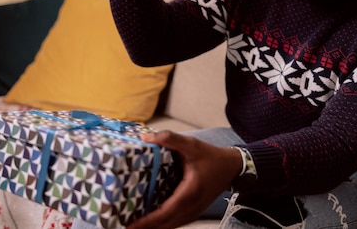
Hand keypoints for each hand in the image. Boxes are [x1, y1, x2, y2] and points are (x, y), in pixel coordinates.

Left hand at [127, 130, 242, 228]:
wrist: (232, 168)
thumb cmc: (212, 157)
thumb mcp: (192, 145)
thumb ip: (170, 139)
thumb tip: (146, 137)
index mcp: (190, 192)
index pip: (165, 212)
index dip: (147, 221)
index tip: (131, 223)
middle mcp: (192, 207)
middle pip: (165, 225)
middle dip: (145, 228)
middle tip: (124, 225)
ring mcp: (193, 212)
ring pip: (170, 226)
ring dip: (153, 227)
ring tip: (133, 225)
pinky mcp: (193, 212)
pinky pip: (175, 223)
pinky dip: (162, 224)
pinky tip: (150, 222)